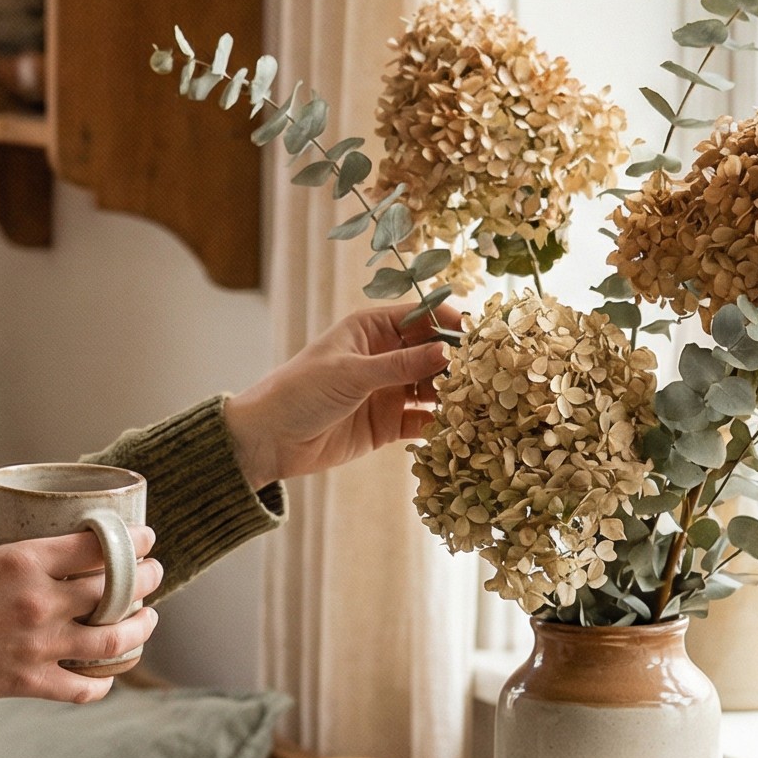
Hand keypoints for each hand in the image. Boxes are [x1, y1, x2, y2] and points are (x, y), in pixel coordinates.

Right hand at [0, 507, 164, 705]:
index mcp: (22, 562)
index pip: (96, 547)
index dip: (132, 540)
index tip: (146, 537)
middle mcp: (39, 603)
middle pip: (114, 590)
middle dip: (146, 578)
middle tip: (153, 572)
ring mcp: (38, 646)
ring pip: (112, 640)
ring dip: (140, 627)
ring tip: (149, 619)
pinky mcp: (29, 682)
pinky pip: (82, 688)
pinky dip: (101, 683)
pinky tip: (107, 674)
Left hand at [222, 305, 458, 489]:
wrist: (269, 440)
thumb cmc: (300, 391)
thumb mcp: (352, 373)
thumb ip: (400, 365)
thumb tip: (447, 352)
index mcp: (371, 329)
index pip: (421, 317)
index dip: (451, 324)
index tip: (479, 336)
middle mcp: (383, 356)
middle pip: (432, 354)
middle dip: (458, 363)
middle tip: (488, 376)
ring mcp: (387, 391)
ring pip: (431, 389)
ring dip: (453, 395)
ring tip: (479, 404)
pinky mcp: (387, 425)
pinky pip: (422, 422)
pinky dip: (439, 425)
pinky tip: (459, 430)